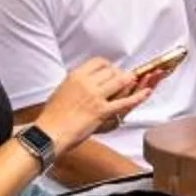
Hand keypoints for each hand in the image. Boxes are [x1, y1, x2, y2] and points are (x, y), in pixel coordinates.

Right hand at [35, 59, 151, 153]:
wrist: (49, 133)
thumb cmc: (52, 116)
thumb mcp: (62, 90)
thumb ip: (77, 83)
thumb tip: (87, 81)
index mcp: (76, 76)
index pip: (99, 62)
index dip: (109, 66)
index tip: (112, 71)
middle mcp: (87, 83)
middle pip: (112, 71)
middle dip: (121, 75)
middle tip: (124, 80)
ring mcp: (95, 97)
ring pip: (120, 82)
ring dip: (131, 81)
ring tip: (137, 82)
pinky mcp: (101, 111)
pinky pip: (124, 102)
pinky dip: (138, 96)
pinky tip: (146, 92)